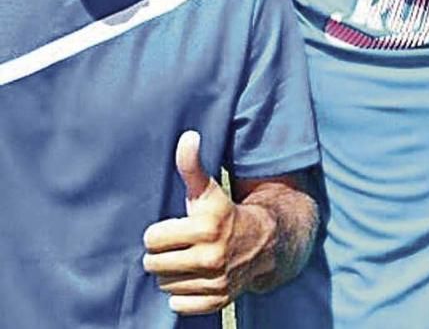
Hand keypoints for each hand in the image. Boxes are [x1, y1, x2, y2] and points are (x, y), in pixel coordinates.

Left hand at [143, 131, 274, 314]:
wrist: (265, 242)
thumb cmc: (226, 213)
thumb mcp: (208, 190)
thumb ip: (192, 165)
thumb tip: (188, 136)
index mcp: (206, 227)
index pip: (152, 239)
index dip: (160, 233)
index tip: (174, 229)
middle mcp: (212, 256)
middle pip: (154, 265)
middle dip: (163, 255)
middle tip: (179, 246)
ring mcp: (216, 281)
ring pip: (166, 285)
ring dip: (173, 275)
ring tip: (189, 261)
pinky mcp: (218, 300)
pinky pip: (179, 304)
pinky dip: (184, 295)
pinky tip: (196, 278)